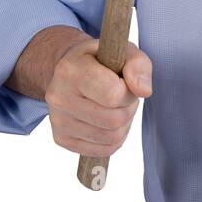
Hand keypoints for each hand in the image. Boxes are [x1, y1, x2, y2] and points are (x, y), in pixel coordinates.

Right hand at [45, 38, 152, 157]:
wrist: (72, 71)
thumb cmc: (103, 60)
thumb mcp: (124, 52)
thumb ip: (139, 66)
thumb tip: (144, 91)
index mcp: (71, 70)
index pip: (113, 95)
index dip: (128, 92)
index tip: (124, 83)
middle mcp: (58, 96)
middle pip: (114, 120)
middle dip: (127, 109)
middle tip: (122, 96)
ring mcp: (57, 120)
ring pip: (111, 137)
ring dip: (123, 124)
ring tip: (114, 107)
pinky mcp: (61, 139)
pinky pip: (103, 150)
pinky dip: (114, 138)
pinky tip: (106, 121)